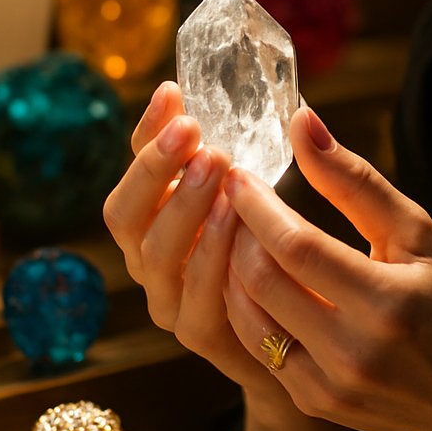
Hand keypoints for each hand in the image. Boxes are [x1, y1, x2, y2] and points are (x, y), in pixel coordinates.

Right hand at [102, 82, 293, 402]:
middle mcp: (151, 261)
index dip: (146, 135)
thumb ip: (233, 159)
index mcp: (155, 222)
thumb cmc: (274, 253)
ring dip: (184, 207)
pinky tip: (237, 225)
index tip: (173, 94)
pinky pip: (195, 299)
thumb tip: (245, 101)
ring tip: (217, 169)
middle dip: (155, 170)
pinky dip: (211, 257)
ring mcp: (170, 302)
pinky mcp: (202, 337)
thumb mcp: (252, 196)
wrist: (306, 334)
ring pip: (155, 255)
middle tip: (192, 132)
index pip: (133, 173)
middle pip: (124, 215)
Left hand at [222, 105, 431, 430]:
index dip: (256, 205)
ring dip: (231, 267)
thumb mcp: (419, 234)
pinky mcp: (316, 404)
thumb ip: (356, 181)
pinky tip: (252, 277)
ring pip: (248, 316)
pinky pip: (258, 348)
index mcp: (388, 303)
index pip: (296, 246)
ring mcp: (330, 387)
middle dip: (234, 231)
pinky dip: (246, 306)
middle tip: (231, 199)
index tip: (237, 174)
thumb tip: (301, 123)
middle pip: (261, 280)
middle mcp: (354, 352)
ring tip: (237, 232)